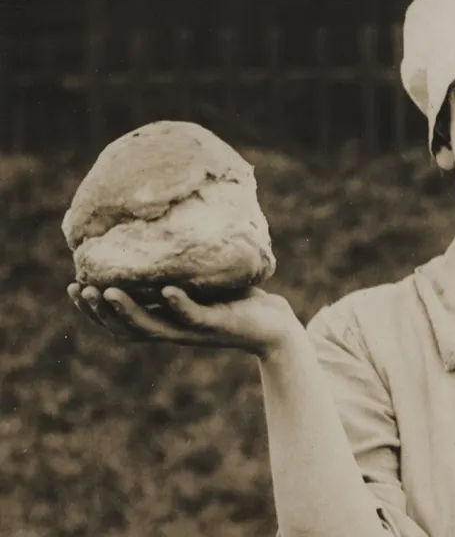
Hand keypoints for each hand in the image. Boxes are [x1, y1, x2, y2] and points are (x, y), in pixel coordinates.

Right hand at [68, 283, 305, 357]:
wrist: (274, 325)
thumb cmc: (235, 301)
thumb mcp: (199, 283)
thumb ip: (177, 269)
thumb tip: (156, 232)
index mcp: (165, 321)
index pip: (120, 322)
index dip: (93, 311)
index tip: (72, 289)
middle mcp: (174, 329)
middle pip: (127, 329)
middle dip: (99, 312)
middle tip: (80, 291)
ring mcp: (194, 329)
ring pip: (153, 327)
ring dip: (128, 311)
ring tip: (107, 292)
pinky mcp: (218, 324)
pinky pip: (194, 316)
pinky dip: (179, 304)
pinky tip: (167, 291)